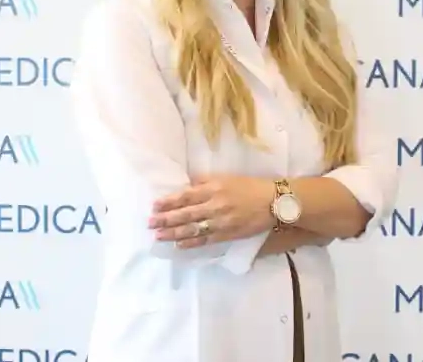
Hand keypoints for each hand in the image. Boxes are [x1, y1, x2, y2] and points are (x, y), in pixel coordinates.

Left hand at [148, 174, 275, 248]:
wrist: (273, 202)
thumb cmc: (250, 186)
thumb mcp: (227, 178)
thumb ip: (206, 182)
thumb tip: (187, 186)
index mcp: (214, 189)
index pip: (185, 196)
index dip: (169, 202)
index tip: (154, 206)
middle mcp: (214, 206)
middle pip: (185, 214)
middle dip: (165, 220)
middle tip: (149, 223)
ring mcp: (220, 222)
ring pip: (192, 229)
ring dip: (173, 233)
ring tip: (158, 236)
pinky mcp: (227, 234)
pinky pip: (205, 240)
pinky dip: (191, 243)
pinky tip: (179, 244)